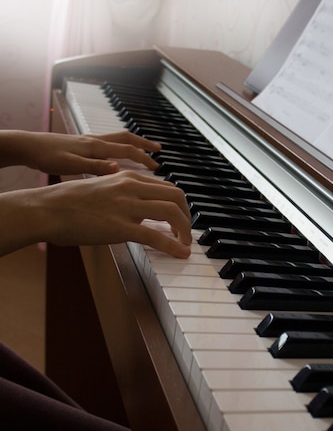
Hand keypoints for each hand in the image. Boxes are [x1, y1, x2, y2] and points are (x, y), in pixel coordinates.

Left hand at [0, 130, 160, 174]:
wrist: (27, 146)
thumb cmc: (46, 156)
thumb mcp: (70, 165)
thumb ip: (95, 167)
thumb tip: (117, 168)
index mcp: (95, 147)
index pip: (127, 150)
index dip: (144, 158)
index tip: (157, 167)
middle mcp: (95, 140)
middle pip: (127, 138)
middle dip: (144, 144)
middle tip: (158, 150)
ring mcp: (89, 140)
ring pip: (118, 138)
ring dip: (134, 143)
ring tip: (144, 149)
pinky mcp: (83, 143)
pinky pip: (108, 142)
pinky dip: (119, 146)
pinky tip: (118, 155)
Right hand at [2, 171, 192, 257]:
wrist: (47, 208)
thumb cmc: (68, 202)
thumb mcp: (103, 189)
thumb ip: (124, 197)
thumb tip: (139, 215)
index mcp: (128, 177)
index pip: (166, 187)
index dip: (179, 204)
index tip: (180, 218)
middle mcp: (132, 187)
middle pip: (176, 196)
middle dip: (187, 215)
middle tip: (186, 230)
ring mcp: (127, 207)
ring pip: (171, 212)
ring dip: (184, 229)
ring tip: (185, 242)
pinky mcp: (120, 227)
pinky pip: (156, 236)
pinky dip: (173, 245)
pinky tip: (181, 253)